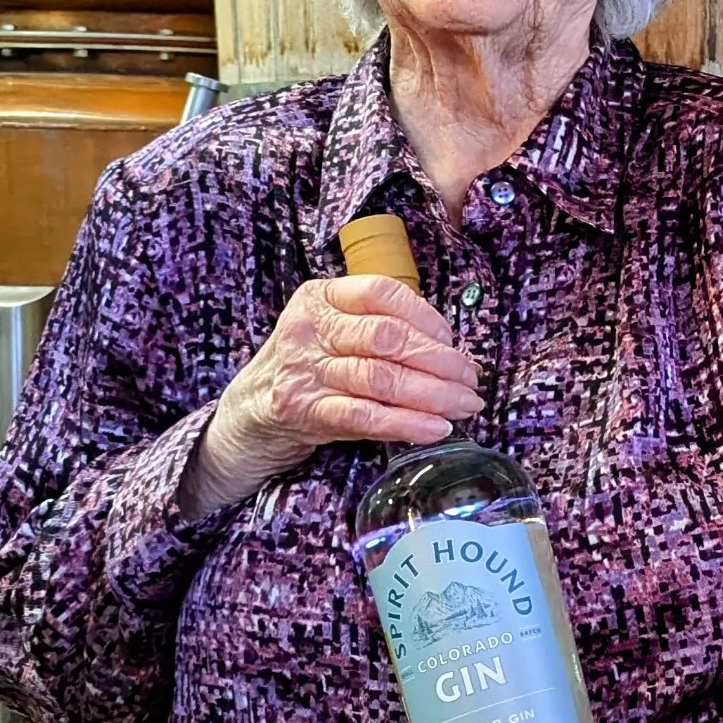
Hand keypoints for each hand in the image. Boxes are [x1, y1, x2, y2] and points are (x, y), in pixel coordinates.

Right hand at [181, 274, 482, 517]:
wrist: (252, 410)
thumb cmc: (311, 364)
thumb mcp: (334, 329)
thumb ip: (379, 327)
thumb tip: (450, 348)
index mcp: (322, 297)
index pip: (382, 293)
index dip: (425, 316)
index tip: (452, 340)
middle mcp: (310, 329)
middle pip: (387, 338)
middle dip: (439, 361)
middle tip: (471, 379)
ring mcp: (305, 370)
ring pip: (381, 379)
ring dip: (433, 395)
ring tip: (465, 405)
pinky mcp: (306, 410)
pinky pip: (365, 416)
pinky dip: (406, 423)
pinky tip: (436, 428)